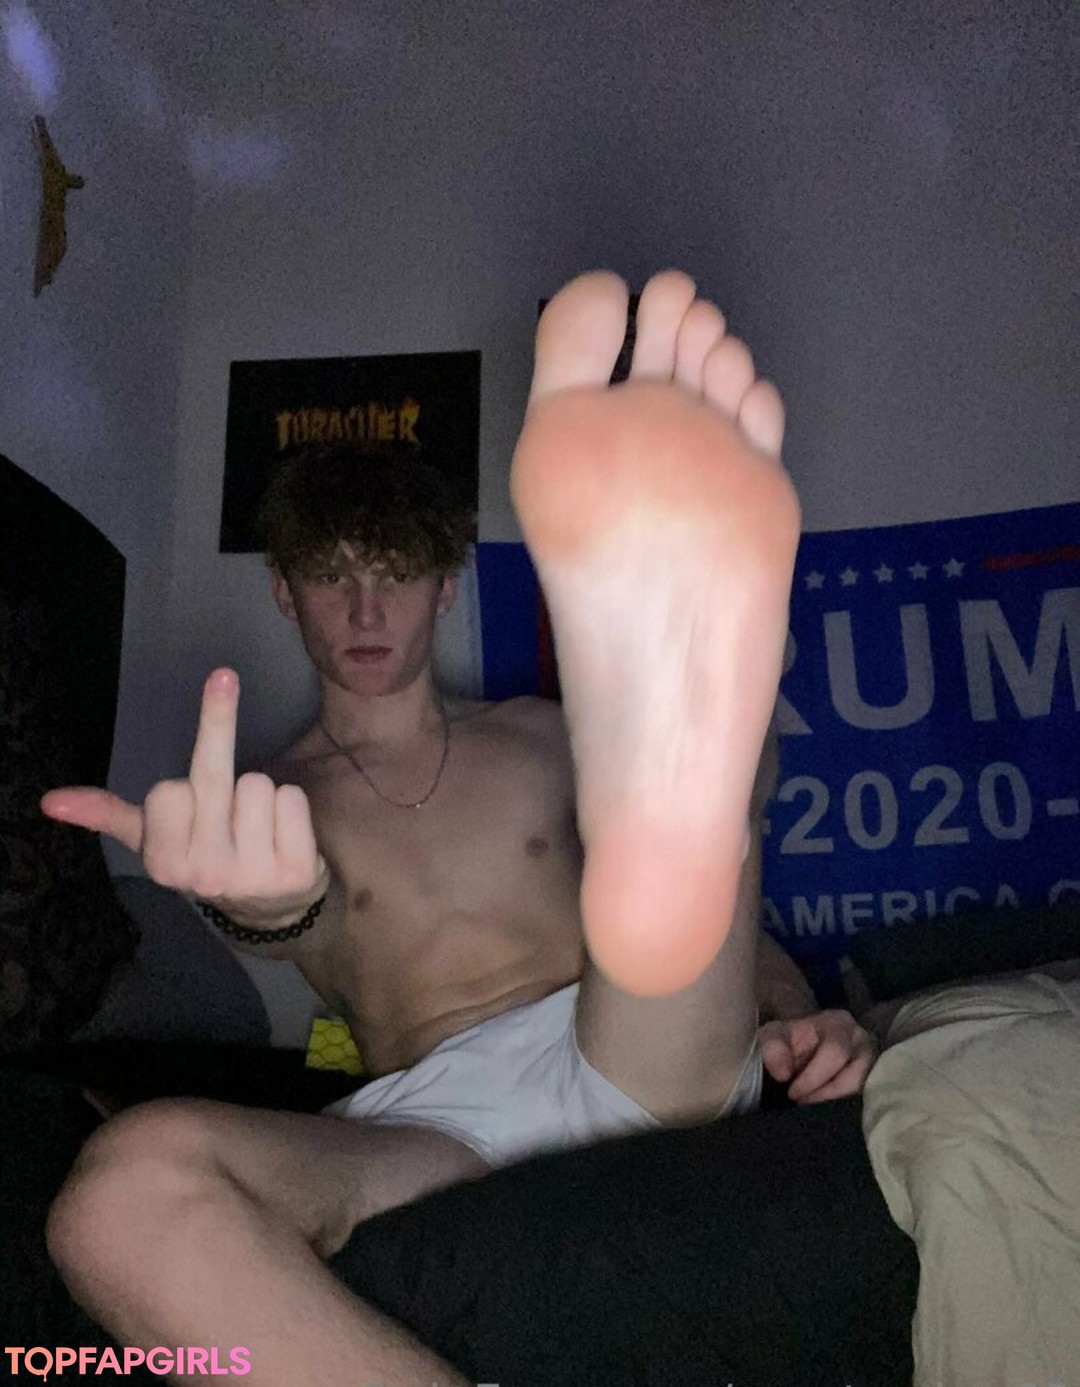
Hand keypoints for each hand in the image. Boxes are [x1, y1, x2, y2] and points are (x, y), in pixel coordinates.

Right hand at [41, 668, 328, 927]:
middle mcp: (206, 873)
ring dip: (260, 795)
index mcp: (165, 865)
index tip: (190, 809)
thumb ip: (110, 816)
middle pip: (213, 777)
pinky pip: (291, 799)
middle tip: (224, 675)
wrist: (271, 909)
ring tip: (255, 826)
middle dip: (218, 721)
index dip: (182, 790)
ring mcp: (252, 874)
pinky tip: (281, 834)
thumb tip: (51, 800)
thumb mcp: (157, 842)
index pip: (167, 791)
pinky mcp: (295, 869)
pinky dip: (290, 807)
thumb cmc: (209, 857)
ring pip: (258, 784)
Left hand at [758, 1008, 876, 1102]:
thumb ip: (773, 1048)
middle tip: (800, 1100)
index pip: (835, 1053)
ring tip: (811, 1104)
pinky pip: (867, 1099)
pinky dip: (846, 1106)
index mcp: (839, 1023)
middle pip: (853, 1075)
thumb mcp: (774, 1036)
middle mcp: (862, 1040)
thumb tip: (783, 1074)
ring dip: (834, 1101)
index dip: (813, 1078)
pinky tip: (827, 1109)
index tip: (792, 1092)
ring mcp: (872, 1061)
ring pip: (862, 1090)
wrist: (802, 1047)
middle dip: (823, 1092)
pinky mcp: (874, 1080)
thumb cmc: (790, 1041)